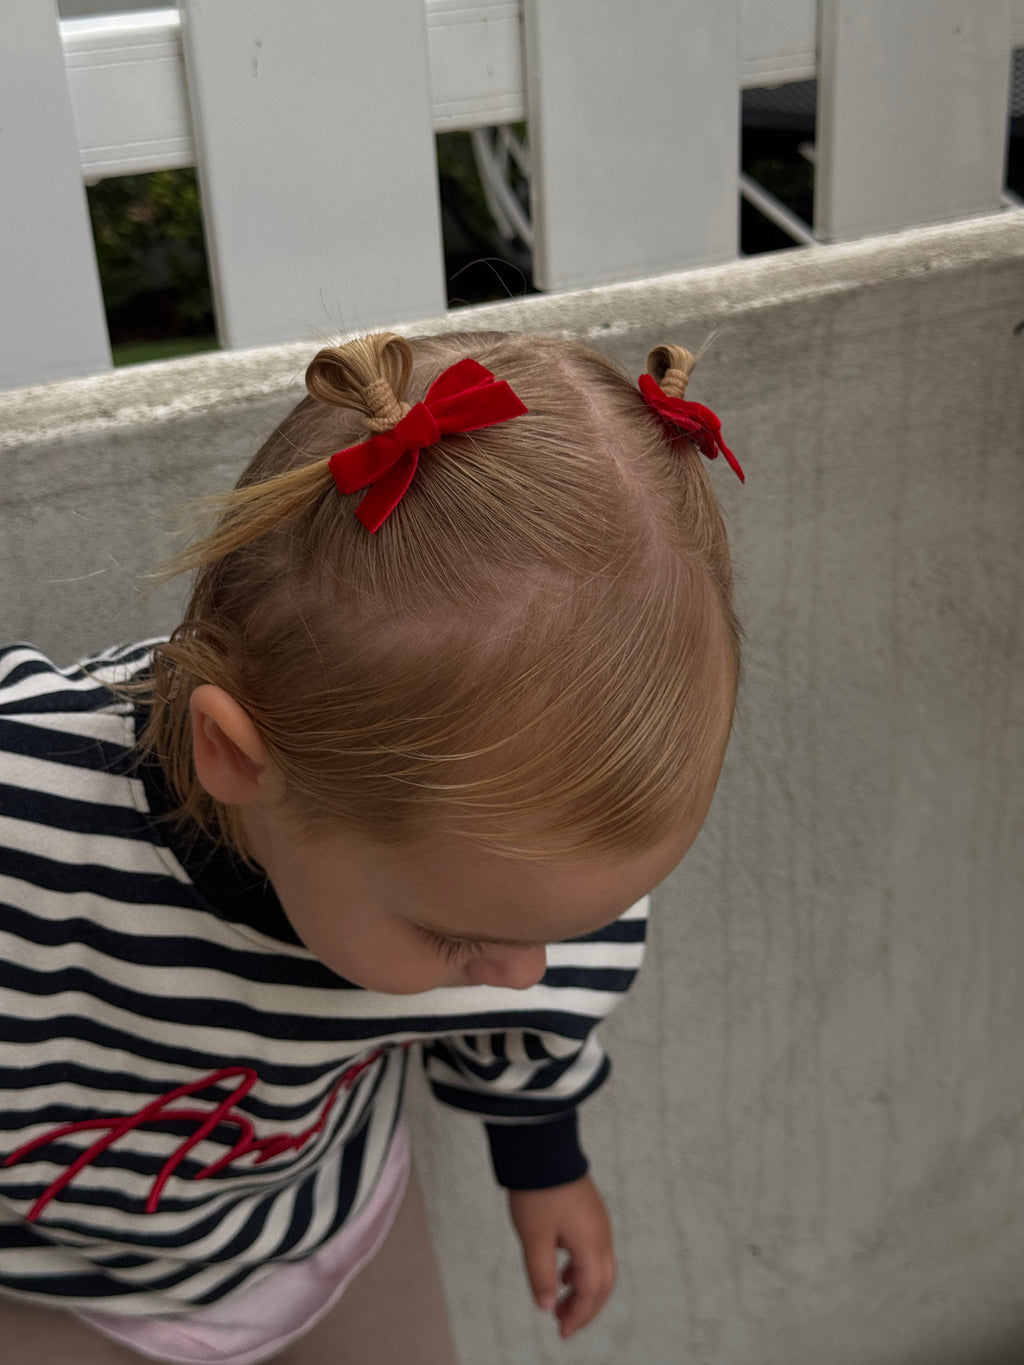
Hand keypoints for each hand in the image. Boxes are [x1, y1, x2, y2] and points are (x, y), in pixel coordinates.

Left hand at [507, 1173, 614, 1338]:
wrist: (544, 1148)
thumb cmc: (539, 1191)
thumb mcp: (534, 1238)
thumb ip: (541, 1275)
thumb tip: (545, 1306)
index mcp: (591, 1244)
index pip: (591, 1291)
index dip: (578, 1315)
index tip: (560, 1332)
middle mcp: (602, 1235)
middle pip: (602, 1283)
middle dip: (585, 1308)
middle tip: (563, 1324)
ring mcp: (598, 1222)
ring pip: (600, 1267)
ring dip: (583, 1289)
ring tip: (560, 1303)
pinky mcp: (590, 1212)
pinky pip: (594, 1250)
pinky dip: (581, 1269)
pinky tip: (564, 1272)